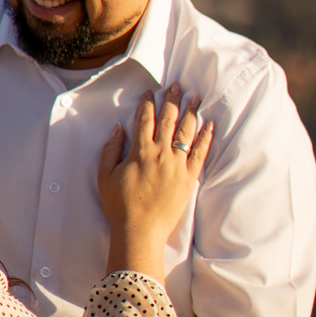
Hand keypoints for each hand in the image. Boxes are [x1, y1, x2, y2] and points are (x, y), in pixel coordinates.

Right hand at [98, 84, 212, 279]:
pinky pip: (200, 153)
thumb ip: (110, 149)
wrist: (140, 231)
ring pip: (186, 132)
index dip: (148, 103)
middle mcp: (160, 154)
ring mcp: (177, 165)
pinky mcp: (189, 178)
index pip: (145, 119)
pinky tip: (210, 124)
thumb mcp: (105, 175)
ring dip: (191, 112)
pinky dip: (206, 137)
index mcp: (140, 151)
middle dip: (173, 100)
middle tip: (178, 85)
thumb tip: (118, 128)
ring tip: (196, 97)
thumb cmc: (119, 205)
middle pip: (168, 120)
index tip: (151, 92)